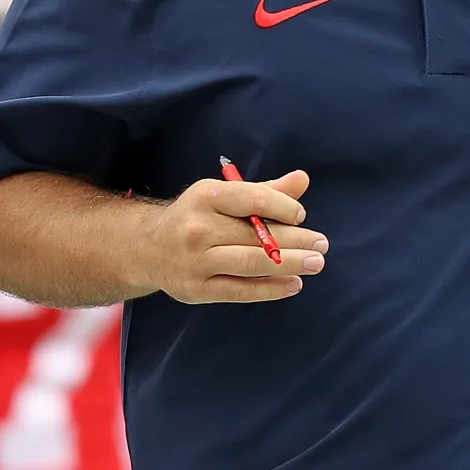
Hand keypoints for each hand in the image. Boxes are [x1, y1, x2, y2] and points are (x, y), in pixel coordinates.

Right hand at [145, 169, 327, 304]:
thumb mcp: (222, 196)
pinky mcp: (197, 289)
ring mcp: (195, 261)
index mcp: (205, 197)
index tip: (301, 215)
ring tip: (316, 263)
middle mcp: (197, 228)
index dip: (281, 206)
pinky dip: (271, 288)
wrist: (147, 249)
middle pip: (255, 235)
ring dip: (290, 264)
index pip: (251, 199)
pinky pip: (241, 290)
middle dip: (296, 240)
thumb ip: (264, 191)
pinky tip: (294, 284)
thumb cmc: (195, 217)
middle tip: (322, 244)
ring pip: (252, 263)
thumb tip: (303, 180)